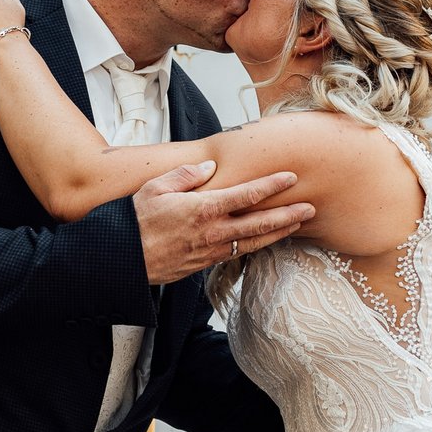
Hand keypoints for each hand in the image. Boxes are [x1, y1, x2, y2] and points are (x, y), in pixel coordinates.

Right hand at [134, 161, 315, 285]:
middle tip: (310, 207)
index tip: (290, 177)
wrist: (121, 260)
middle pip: (260, 223)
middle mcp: (213, 232)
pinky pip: (238, 253)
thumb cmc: (135, 221)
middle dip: (288, 215)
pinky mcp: (205, 264)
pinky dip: (258, 245)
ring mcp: (211, 251)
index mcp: (203, 209)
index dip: (271, 185)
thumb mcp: (155, 188)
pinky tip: (267, 239)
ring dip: (279, 232)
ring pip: (254, 241)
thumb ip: (186, 175)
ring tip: (299, 223)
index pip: (246, 195)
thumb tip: (211, 168)